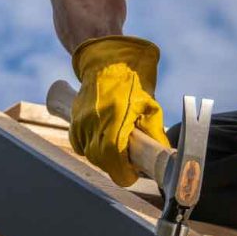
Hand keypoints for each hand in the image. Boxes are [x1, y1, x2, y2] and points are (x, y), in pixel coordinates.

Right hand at [70, 35, 169, 186]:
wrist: (107, 62)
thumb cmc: (132, 83)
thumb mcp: (150, 106)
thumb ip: (154, 133)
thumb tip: (161, 155)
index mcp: (114, 122)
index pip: (114, 162)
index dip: (125, 173)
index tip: (133, 173)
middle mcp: (94, 125)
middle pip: (102, 161)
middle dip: (116, 165)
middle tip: (130, 160)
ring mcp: (81, 123)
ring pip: (91, 154)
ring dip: (105, 157)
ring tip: (118, 146)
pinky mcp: (74, 121)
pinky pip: (81, 145)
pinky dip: (92, 147)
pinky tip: (104, 138)